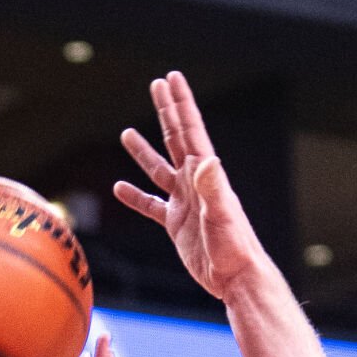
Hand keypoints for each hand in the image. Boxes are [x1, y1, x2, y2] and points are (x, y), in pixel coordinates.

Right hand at [113, 71, 268, 302]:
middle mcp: (194, 183)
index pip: (190, 130)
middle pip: (176, 139)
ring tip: (127, 134)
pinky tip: (120, 188)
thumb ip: (212, 188)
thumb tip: (206, 159)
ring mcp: (184, 203)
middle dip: (167, 111)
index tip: (172, 77)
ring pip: (159, 170)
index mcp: (205, 175)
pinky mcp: (177, 224)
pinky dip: (136, 197)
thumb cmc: (234, 247)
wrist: (235, 278)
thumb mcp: (222, 215)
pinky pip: (151, 206)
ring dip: (144, 152)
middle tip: (157, 85)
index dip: (180, 103)